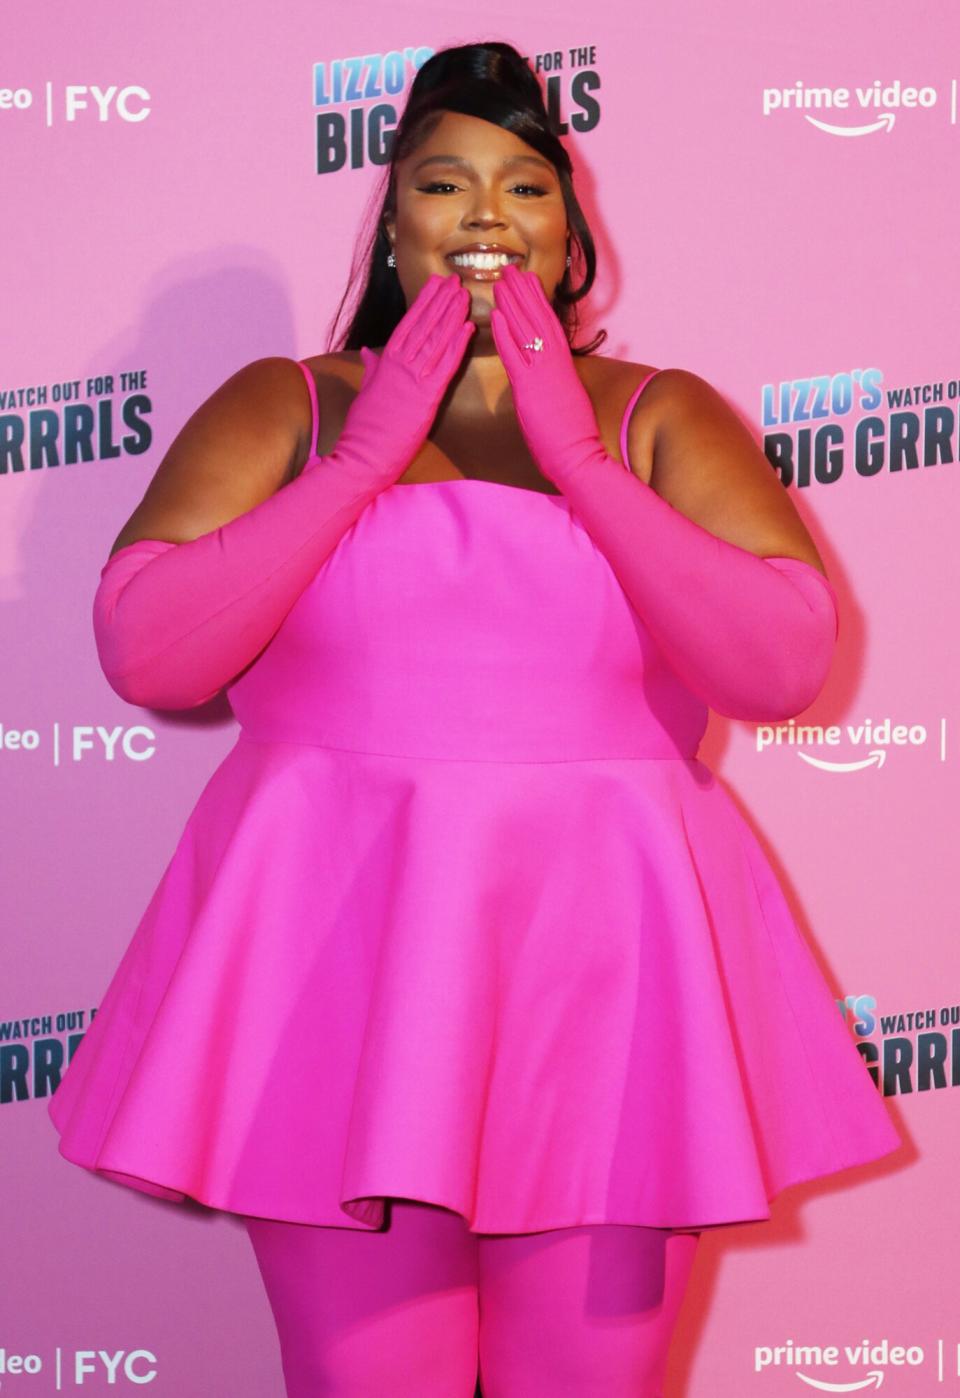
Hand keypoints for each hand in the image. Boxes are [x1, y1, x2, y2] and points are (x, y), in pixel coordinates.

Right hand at [337, 273, 475, 479]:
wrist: (364, 453)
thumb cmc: (364, 427)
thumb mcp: (366, 391)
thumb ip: (371, 368)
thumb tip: (367, 351)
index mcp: (386, 362)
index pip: (408, 323)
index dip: (424, 302)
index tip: (435, 284)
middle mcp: (400, 365)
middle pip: (424, 325)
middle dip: (441, 301)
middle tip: (455, 280)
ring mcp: (413, 379)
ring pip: (436, 340)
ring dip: (452, 315)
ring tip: (464, 295)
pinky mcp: (426, 396)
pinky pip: (446, 366)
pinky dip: (458, 345)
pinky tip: (468, 328)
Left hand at [490, 261, 604, 483]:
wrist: (578, 458)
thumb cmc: (572, 440)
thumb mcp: (564, 405)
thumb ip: (552, 388)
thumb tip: (542, 384)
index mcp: (563, 368)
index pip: (548, 327)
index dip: (537, 302)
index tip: (528, 282)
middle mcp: (555, 365)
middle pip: (537, 320)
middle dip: (523, 293)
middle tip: (511, 270)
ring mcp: (543, 374)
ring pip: (527, 330)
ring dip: (513, 303)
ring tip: (502, 280)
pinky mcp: (531, 388)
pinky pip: (515, 355)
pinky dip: (505, 334)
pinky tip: (495, 315)